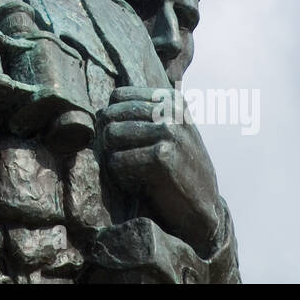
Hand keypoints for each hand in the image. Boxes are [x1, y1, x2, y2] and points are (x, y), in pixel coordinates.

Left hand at [99, 86, 222, 254]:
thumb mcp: (165, 129)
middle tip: (124, 160)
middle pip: (110, 115)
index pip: (118, 96)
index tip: (123, 140)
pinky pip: (117, 161)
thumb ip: (139, 115)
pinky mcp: (162, 157)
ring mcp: (168, 131)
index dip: (112, 118)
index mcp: (170, 99)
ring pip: (111, 135)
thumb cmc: (176, 165)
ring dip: (114, 158)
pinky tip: (140, 183)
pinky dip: (122, 176)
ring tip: (134, 171)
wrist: (202, 203)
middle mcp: (170, 110)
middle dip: (109, 140)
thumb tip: (98, 112)